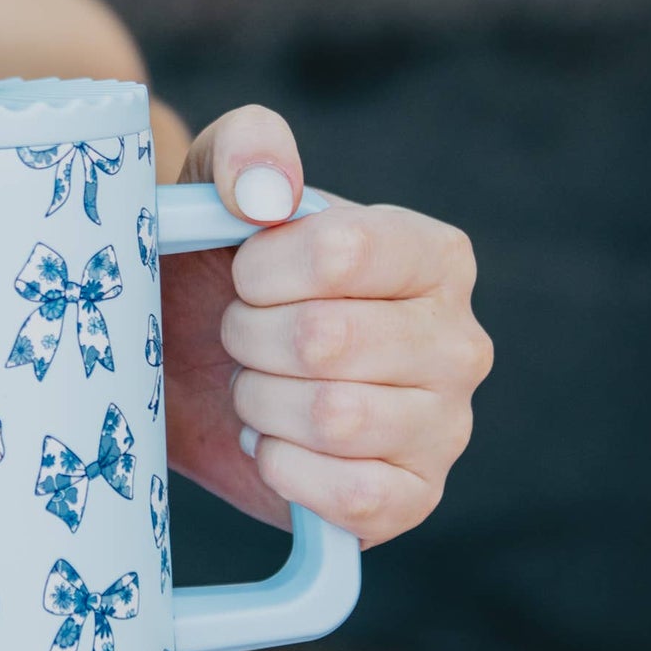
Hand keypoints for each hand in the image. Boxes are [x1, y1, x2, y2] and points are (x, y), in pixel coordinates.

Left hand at [161, 106, 490, 547]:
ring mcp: (444, 427)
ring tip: (256, 391)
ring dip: (261, 405)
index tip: (241, 278)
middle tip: (239, 341)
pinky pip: (353, 496)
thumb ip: (243, 151)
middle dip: (249, 341)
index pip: (345, 251)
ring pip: (334, 418)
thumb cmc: (217, 273)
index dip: (262, 271)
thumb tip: (266, 192)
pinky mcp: (412, 499)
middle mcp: (459, 341)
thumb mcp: (216, 186)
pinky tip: (272, 447)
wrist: (191, 374)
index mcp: (433, 255)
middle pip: (327, 340)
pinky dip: (284, 471)